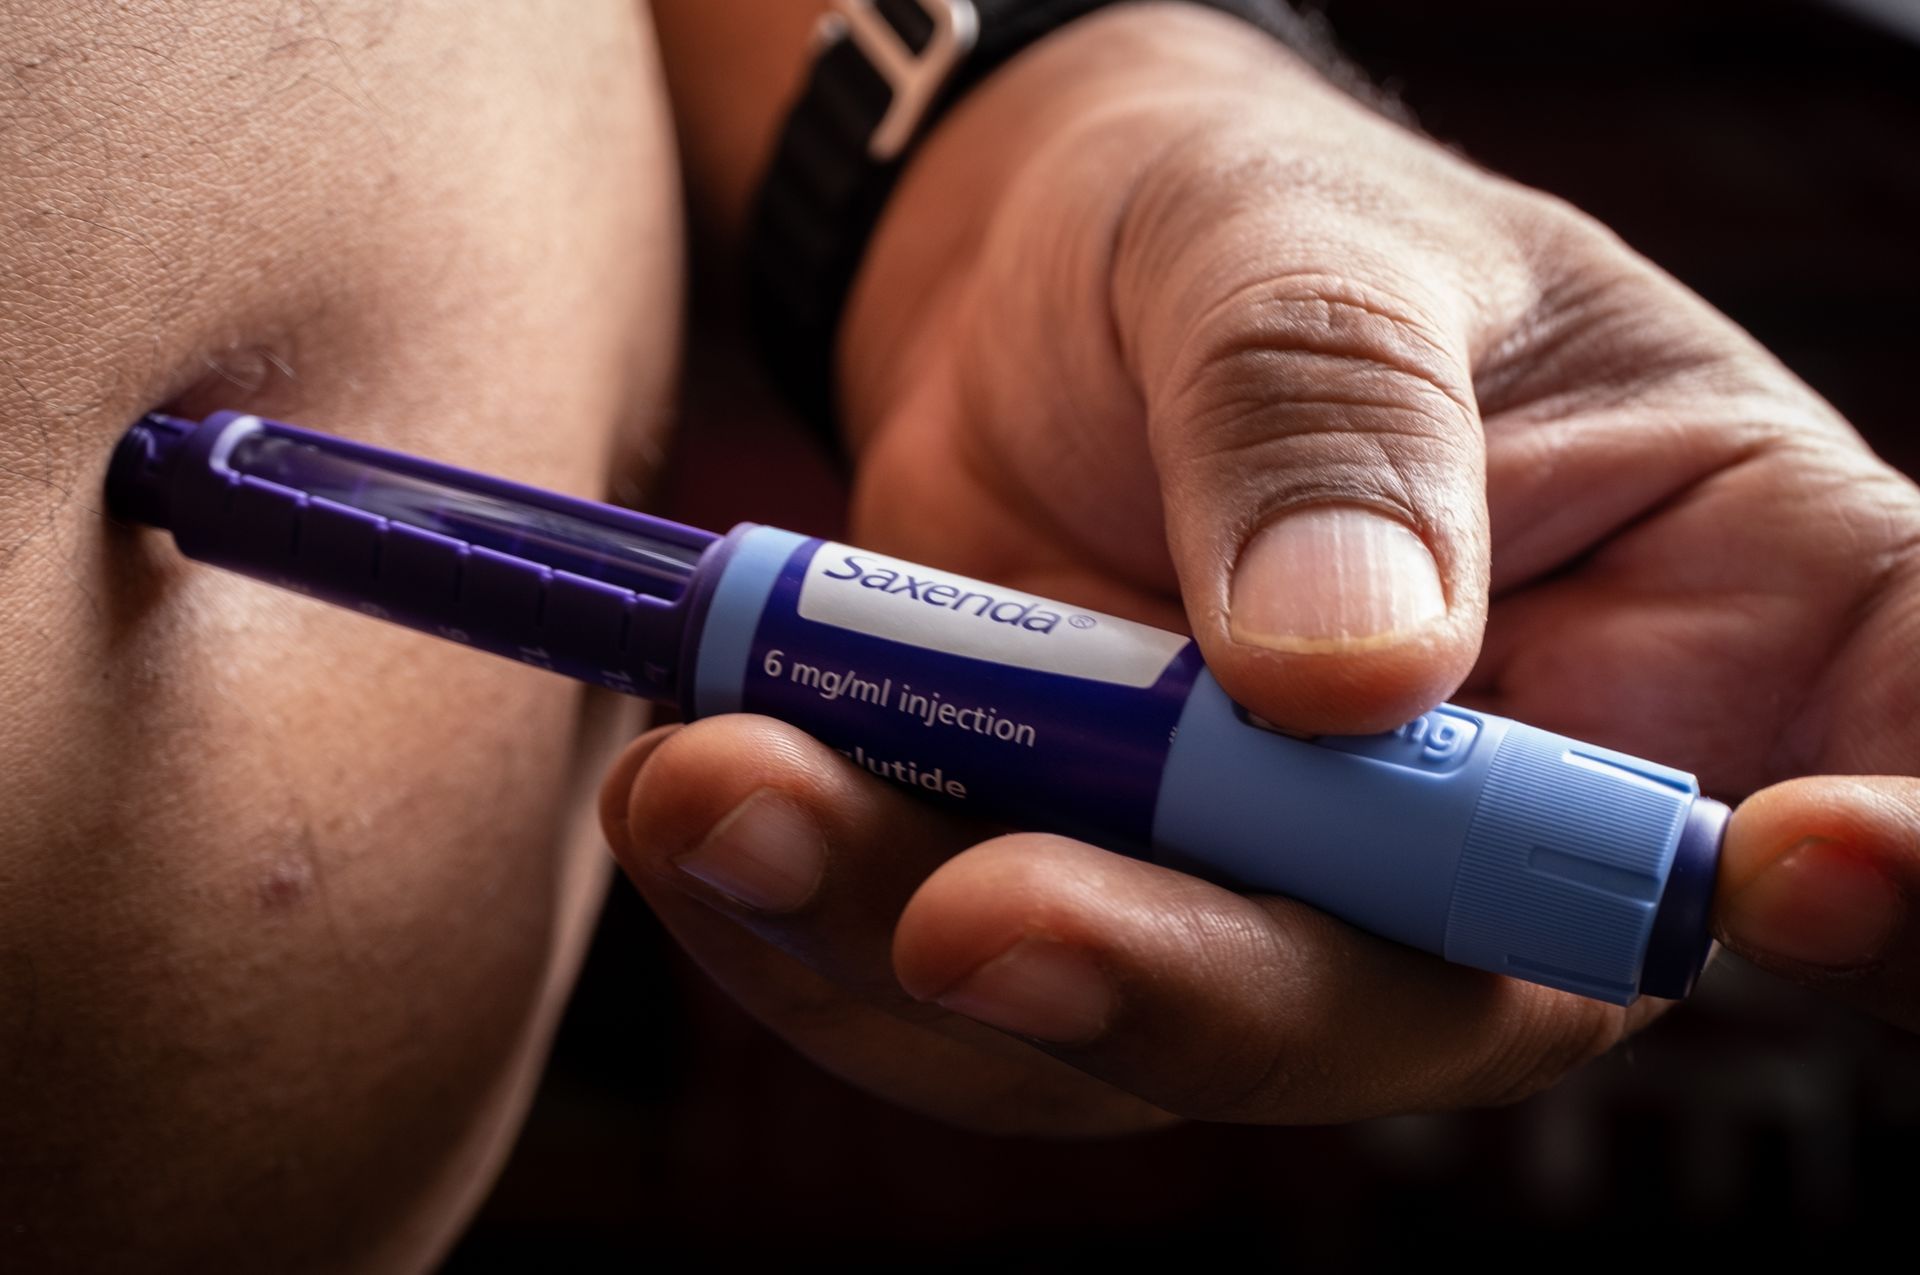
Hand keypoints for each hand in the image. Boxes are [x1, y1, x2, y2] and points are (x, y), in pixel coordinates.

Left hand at [603, 5, 1919, 1129]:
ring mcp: (1314, 891)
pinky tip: (707, 801)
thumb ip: (1334, 428)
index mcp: (1730, 614)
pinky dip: (831, 919)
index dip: (1916, 888)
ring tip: (724, 800)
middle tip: (989, 917)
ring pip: (1180, 1028)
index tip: (1806, 877)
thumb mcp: (1288, 247)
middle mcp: (1537, 808)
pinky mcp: (1113, 897)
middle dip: (1223, 982)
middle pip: (1458, 997)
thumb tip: (1347, 681)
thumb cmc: (1233, 224)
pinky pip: (987, 987)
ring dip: (940, 954)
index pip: (1904, 769)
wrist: (1036, 268)